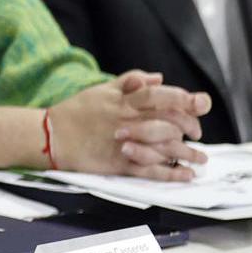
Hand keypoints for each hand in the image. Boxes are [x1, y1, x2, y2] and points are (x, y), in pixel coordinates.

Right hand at [49, 72, 212, 181]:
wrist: (51, 136)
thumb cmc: (76, 111)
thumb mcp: (102, 89)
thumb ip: (131, 81)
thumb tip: (158, 78)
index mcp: (125, 101)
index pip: (162, 96)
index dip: (185, 99)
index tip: (200, 104)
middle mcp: (129, 121)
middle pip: (169, 122)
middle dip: (190, 126)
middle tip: (197, 132)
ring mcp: (125, 143)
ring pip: (164, 147)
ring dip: (187, 153)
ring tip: (201, 159)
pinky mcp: (119, 163)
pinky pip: (151, 170)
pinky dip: (171, 173)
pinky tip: (185, 174)